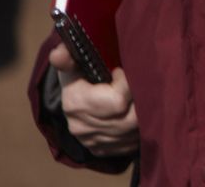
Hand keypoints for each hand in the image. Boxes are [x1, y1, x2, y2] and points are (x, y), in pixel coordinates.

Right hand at [47, 42, 138, 157]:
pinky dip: (141, 128)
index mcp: (76, 103)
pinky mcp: (105, 150)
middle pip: (131, 118)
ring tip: (142, 96)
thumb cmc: (80, 76)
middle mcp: (83, 127)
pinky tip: (140, 113)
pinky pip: (132, 142)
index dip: (129, 85)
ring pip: (135, 131)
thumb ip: (69, 56)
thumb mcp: (74, 62)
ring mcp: (95, 141)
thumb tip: (58, 55)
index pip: (117, 101)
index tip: (125, 73)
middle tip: (140, 85)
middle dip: (143, 100)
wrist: (73, 102)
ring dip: (146, 114)